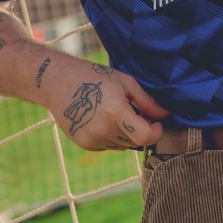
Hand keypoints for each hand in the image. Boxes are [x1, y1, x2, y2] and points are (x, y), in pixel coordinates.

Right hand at [42, 58, 170, 150]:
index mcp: (115, 112)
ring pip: (123, 145)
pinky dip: (111, 135)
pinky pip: (109, 145)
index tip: (157, 123)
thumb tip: (166, 115)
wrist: (56, 82)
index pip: (144, 137)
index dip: (155, 132)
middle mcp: (103, 130)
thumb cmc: (94, 77)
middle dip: (140, 129)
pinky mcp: (85, 144)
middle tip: (134, 111)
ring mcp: (92, 139)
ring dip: (126, 133)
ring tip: (114, 111)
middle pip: (134, 141)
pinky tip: (101, 118)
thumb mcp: (124, 82)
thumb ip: (147, 101)